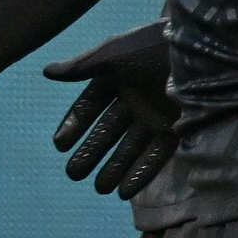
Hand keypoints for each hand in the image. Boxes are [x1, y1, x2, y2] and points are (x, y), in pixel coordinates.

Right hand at [43, 20, 177, 198]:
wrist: (192, 49)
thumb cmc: (148, 46)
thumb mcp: (112, 55)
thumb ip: (80, 67)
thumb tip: (46, 72)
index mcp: (113, 80)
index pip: (88, 108)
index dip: (74, 126)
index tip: (59, 145)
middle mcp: (130, 102)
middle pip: (106, 133)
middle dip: (90, 153)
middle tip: (73, 174)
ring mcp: (152, 118)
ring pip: (129, 149)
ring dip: (114, 168)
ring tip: (99, 188)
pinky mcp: (173, 131)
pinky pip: (154, 156)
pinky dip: (140, 173)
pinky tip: (125, 191)